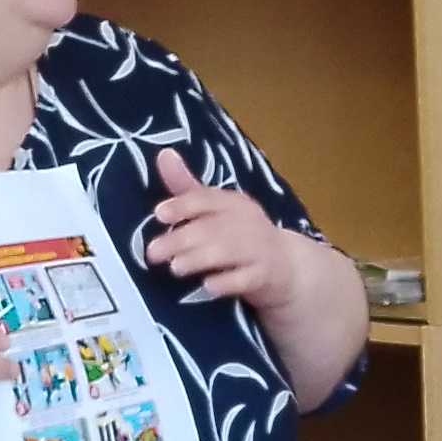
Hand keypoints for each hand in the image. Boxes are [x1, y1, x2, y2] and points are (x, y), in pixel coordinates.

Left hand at [146, 147, 351, 322]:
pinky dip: (228, 282)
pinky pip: (247, 278)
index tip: (159, 214)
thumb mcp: (217, 211)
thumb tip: (164, 154)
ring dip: (200, 258)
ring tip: (175, 268)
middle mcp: (248, 222)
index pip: (207, 198)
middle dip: (181, 239)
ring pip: (228, 251)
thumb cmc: (243, 237)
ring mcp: (260, 249)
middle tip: (153, 252)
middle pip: (213, 227)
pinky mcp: (267, 275)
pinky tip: (208, 287)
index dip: (183, 205)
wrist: (288, 268)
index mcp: (233, 203)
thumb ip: (187, 189)